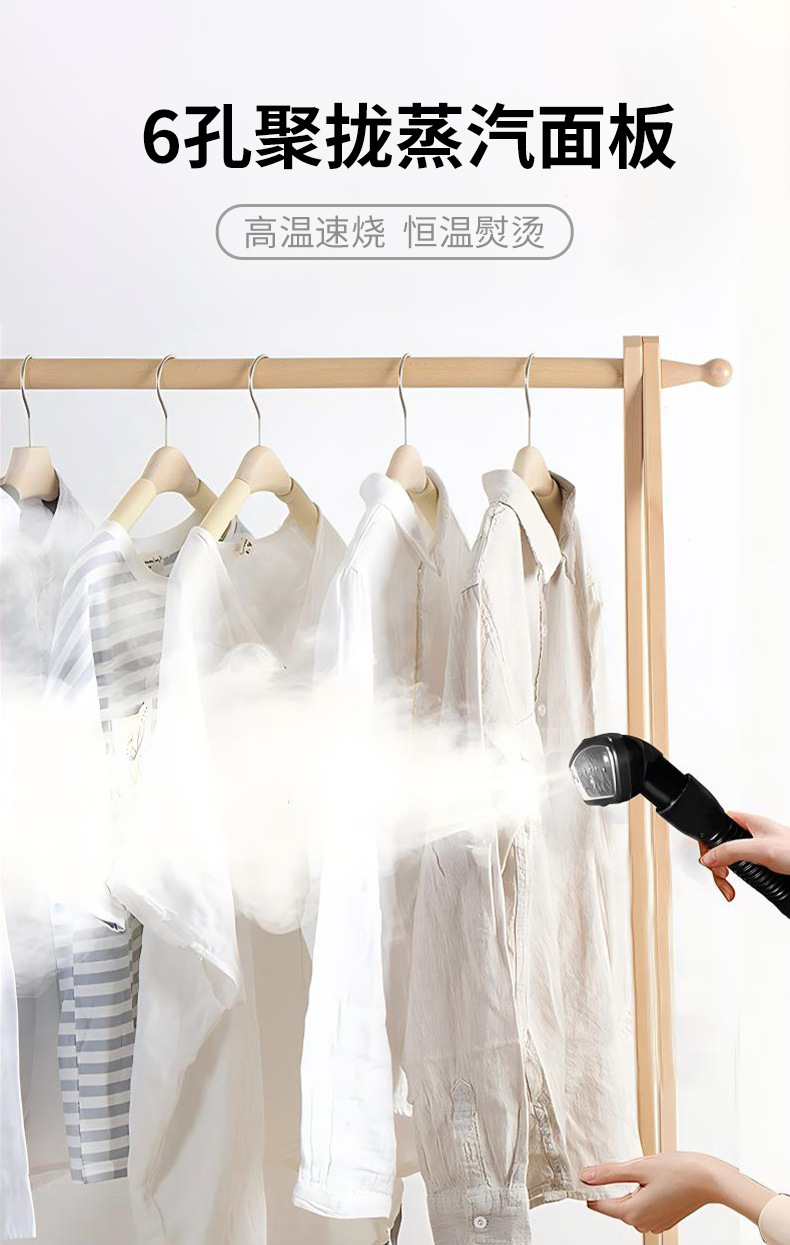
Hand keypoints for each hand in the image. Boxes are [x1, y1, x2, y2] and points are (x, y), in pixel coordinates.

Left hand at [581, 1153, 774, 1234]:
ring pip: (631, 1204)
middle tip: (632, 1166)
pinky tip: (656, 1180)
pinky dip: (644, 1192)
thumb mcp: (638, 1167)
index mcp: (632, 1212)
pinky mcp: (665, 1219)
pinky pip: (645, 1206)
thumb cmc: (679, 1171)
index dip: (592, 1189)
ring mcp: (655, 1223)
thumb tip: (585, 1177)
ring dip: (632, 1188)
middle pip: (616, 1204)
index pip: (600, 1205)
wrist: (710, 1179)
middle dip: (617, 1185)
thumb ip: (609, 1174)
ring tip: (648, 1172)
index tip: (587, 1176)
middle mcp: (642, 1223)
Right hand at [699, 812, 789, 901]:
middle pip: (720, 846)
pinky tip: (736, 888)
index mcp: (749, 822)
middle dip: (716, 865)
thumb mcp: (762, 850)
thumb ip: (732, 851)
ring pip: (728, 860)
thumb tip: (708, 857)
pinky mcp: (761, 863)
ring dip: (724, 875)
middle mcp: (750, 834)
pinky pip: (740, 869)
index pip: (717, 825)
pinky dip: (735, 880)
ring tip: (729, 889)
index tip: (711, 860)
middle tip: (723, 877)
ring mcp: (755, 849)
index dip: (710, 843)